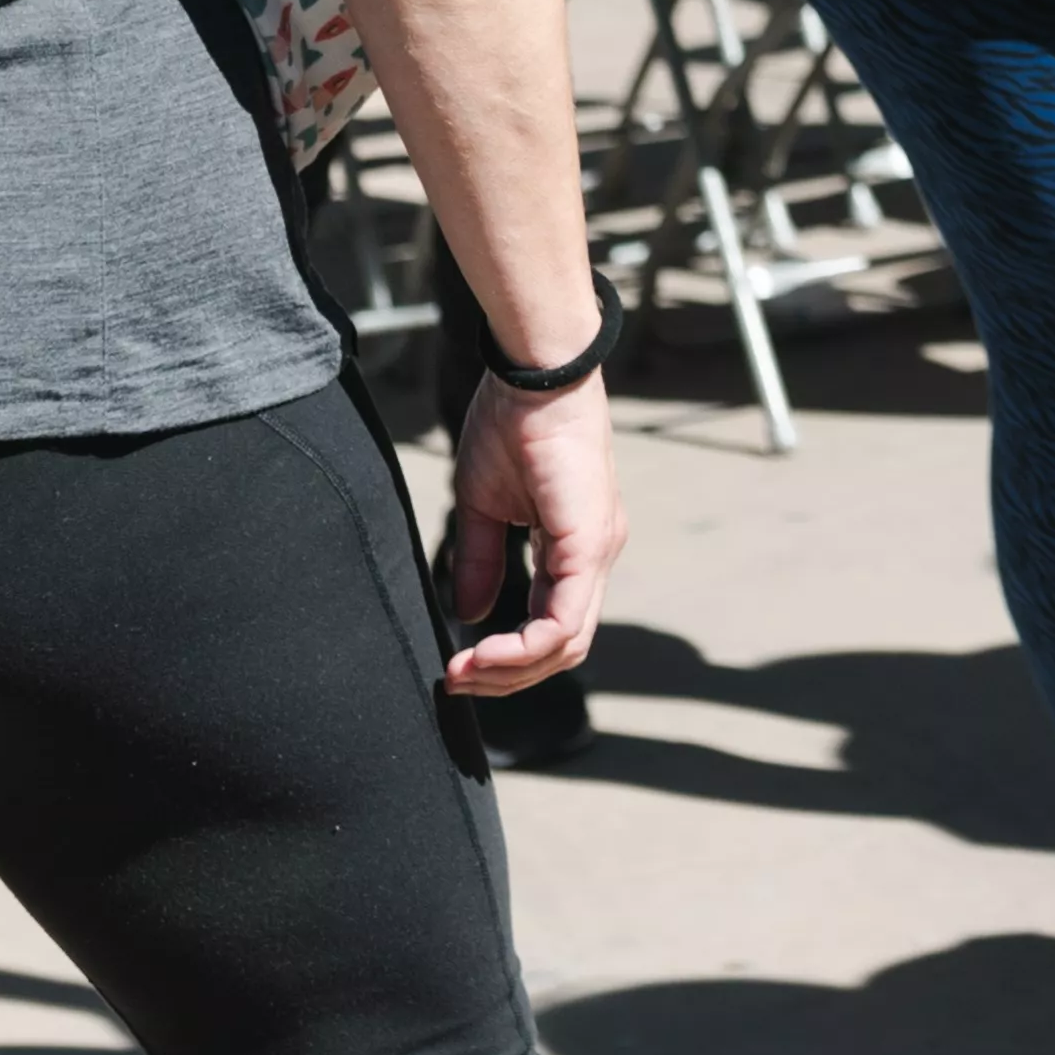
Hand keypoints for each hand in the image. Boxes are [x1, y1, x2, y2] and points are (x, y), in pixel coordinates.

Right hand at [442, 364, 627, 696]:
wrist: (534, 375)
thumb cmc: (511, 425)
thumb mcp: (484, 505)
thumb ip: (483, 561)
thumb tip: (472, 616)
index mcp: (575, 546)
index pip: (553, 625)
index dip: (507, 658)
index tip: (457, 666)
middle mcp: (595, 554)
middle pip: (564, 647)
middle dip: (507, 676)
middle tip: (456, 679)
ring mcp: (598, 550)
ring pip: (567, 642)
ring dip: (512, 670)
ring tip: (464, 671)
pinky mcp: (590, 542)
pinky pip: (565, 618)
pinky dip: (525, 647)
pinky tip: (484, 653)